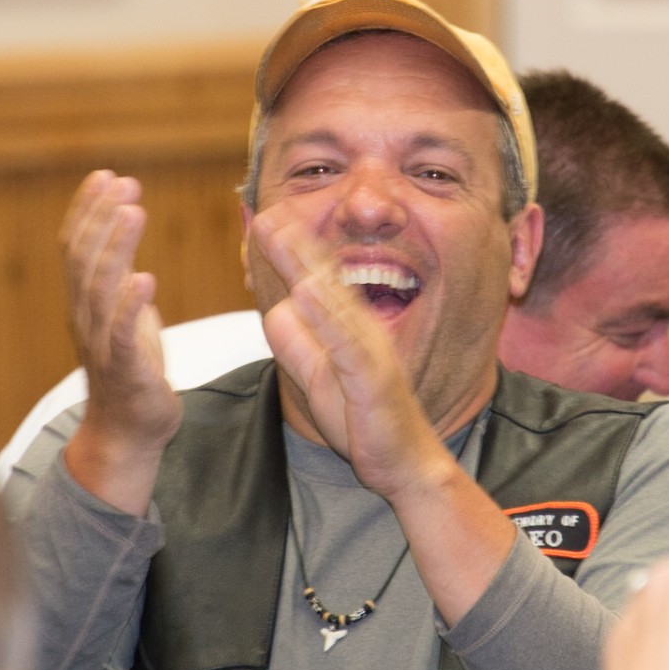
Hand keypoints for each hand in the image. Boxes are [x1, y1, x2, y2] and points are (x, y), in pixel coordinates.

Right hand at [58, 172, 181, 506]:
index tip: (106, 176)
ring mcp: (101, 345)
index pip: (76, 248)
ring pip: (100, 290)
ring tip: (132, 212)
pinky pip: (121, 335)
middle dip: (101, 218)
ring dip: (115, 248)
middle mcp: (85, 319)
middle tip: (122, 183)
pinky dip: (129, 306)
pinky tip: (143, 279)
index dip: (88, 210)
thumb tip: (124, 221)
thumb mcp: (125, 311)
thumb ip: (119, 271)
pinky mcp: (125, 371)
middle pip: (85, 260)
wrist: (127, 433)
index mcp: (85, 303)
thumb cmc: (131, 368)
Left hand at [248, 207, 446, 497]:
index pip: (314, 281)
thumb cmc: (362, 418)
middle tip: (267, 208)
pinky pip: (346, 341)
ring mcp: (368, 349)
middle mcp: (361, 328)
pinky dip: (326, 314)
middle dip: (294, 243)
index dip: (290, 249)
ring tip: (280, 234)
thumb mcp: (316, 378)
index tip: (265, 217)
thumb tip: (277, 310)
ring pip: (334, 300)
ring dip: (305, 265)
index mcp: (346, 327)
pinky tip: (306, 290)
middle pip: (323, 278)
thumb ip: (298, 344)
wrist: (402, 461)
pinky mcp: (371, 376)